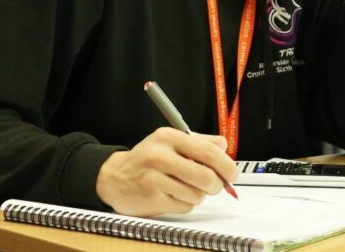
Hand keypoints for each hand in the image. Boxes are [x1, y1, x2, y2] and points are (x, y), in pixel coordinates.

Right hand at [95, 128, 236, 216]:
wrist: (113, 177)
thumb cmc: (147, 159)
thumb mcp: (170, 141)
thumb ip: (200, 142)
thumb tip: (224, 146)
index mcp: (168, 137)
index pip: (208, 152)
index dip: (226, 165)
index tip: (231, 173)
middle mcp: (160, 156)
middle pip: (206, 177)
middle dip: (216, 185)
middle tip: (215, 185)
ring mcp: (154, 179)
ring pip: (197, 194)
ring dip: (198, 195)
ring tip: (187, 188)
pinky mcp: (151, 200)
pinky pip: (184, 206)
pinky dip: (186, 204)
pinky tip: (174, 195)